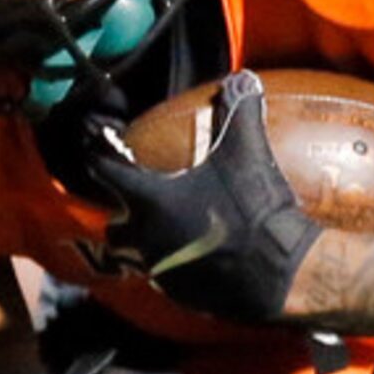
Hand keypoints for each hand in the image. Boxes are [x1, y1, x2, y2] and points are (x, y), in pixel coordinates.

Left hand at [88, 70, 320, 323]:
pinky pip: (162, 278)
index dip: (98, 154)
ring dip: (141, 244)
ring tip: (161, 230)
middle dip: (119, 215)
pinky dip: (169, 264)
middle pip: (113, 228)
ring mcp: (161, 271)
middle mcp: (146, 239)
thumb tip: (243, 80)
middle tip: (136, 200)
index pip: (107, 172)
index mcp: (150, 201)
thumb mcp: (248, 153)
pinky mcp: (181, 294)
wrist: (280, 274)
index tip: (94, 144)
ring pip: (133, 258)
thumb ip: (240, 113)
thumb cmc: (253, 211)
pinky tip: (190, 253)